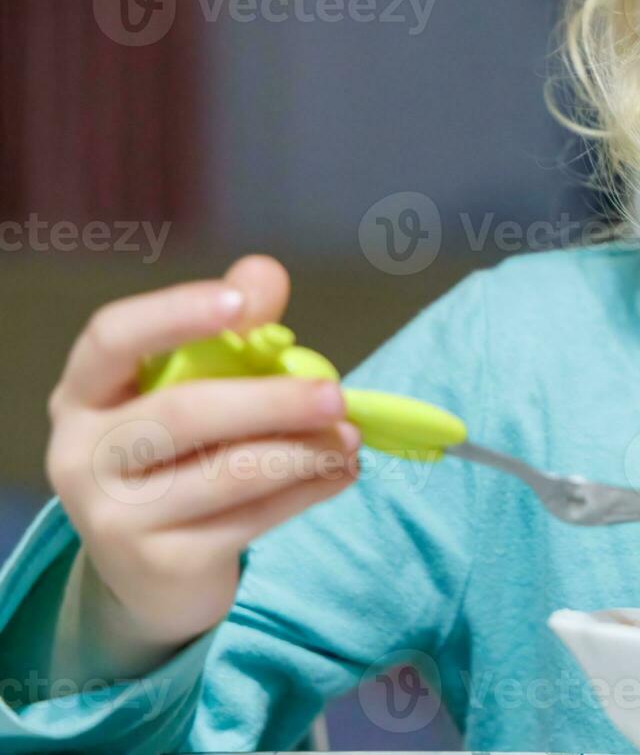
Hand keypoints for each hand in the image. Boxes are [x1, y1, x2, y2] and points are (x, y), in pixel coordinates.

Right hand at [43, 255, 360, 661]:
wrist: (151, 574)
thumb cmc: (179, 459)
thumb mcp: (194, 392)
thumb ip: (230, 332)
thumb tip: (264, 272)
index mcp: (86, 393)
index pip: (113, 338)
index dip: (176, 314)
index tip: (242, 303)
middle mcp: (82, 453)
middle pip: (184, 412)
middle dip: (272, 399)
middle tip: (337, 395)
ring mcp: (114, 516)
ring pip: (228, 471)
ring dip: (305, 450)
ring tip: (350, 437)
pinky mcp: (159, 564)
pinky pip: (251, 517)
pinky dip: (308, 490)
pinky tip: (341, 472)